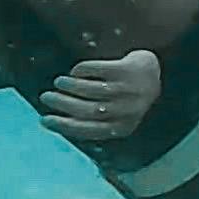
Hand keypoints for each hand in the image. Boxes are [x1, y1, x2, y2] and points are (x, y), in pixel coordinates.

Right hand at [42, 51, 160, 149]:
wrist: (154, 74)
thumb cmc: (129, 99)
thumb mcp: (119, 117)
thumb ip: (97, 124)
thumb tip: (60, 125)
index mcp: (122, 127)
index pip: (88, 130)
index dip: (63, 125)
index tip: (44, 120)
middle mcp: (125, 110)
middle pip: (87, 109)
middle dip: (62, 104)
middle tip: (46, 97)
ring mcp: (127, 89)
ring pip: (90, 89)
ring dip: (69, 86)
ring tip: (59, 83)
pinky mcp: (126, 69)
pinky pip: (97, 69)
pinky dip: (81, 71)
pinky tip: (75, 72)